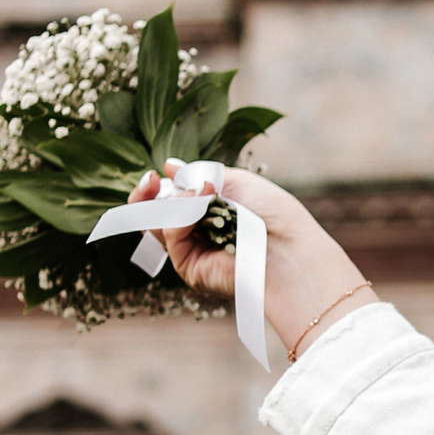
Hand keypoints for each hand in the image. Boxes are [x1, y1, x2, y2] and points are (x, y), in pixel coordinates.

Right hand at [128, 163, 367, 356]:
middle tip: (150, 180)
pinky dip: (179, 219)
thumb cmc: (272, 213)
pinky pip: (171, 238)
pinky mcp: (190, 267)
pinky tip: (198, 207)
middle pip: (154, 213)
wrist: (287, 247)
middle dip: (146, 194)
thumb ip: (200, 175)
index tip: (155, 173)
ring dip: (172, 202)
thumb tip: (169, 167)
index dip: (156, 186)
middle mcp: (196, 232)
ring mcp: (191, 250)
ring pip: (157, 225)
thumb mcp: (236, 182)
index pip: (169, 198)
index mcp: (207, 210)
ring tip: (199, 193)